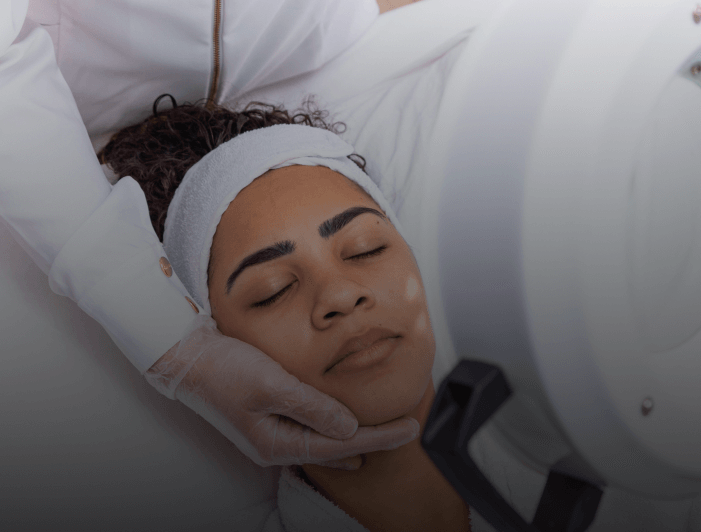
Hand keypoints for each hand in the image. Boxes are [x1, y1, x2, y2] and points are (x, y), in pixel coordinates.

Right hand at [144, 314, 419, 469]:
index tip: (411, 430)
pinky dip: (331, 430)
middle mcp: (274, 444)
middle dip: (371, 442)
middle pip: (334, 448)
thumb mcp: (271, 385)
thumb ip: (312, 407)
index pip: (341, 445)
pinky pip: (308, 430)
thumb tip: (350, 428)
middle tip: (406, 432)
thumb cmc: (225, 367)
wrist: (186, 356)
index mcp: (276, 443)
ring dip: (352, 439)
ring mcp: (269, 432)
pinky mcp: (267, 416)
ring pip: (322, 442)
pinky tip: (341, 431)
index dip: (379, 437)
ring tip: (381, 439)